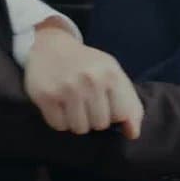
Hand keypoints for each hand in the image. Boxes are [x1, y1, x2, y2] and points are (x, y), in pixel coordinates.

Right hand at [23, 23, 142, 138]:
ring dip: (76, 121)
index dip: (113, 112)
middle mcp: (90, 80)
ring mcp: (67, 88)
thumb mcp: (113, 74)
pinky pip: (59, 125)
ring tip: (72, 104)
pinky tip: (59, 104)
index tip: (105, 102)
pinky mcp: (46, 96)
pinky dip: (59, 120)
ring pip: (80, 128)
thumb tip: (133, 134)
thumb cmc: (86, 64)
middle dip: (94, 117)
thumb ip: (130, 104)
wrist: (50, 46)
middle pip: (100, 124)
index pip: (122, 115)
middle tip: (85, 100)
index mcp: (110, 73)